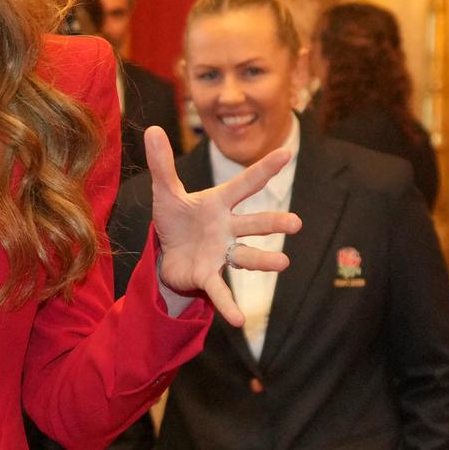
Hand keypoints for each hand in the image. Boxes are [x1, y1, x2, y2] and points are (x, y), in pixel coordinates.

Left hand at [142, 126, 300, 326]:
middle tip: (295, 224)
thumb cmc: (176, 220)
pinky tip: (239, 320)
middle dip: (273, 223)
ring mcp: (221, 253)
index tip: (287, 153)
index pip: (244, 184)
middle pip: (253, 223)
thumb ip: (161, 163)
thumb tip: (153, 129)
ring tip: (284, 264)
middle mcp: (227, 228)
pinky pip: (220, 290)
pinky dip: (229, 306)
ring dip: (264, 261)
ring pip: (246, 256)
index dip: (264, 169)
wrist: (167, 254)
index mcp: (219, 204)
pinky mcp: (208, 275)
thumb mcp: (165, 192)